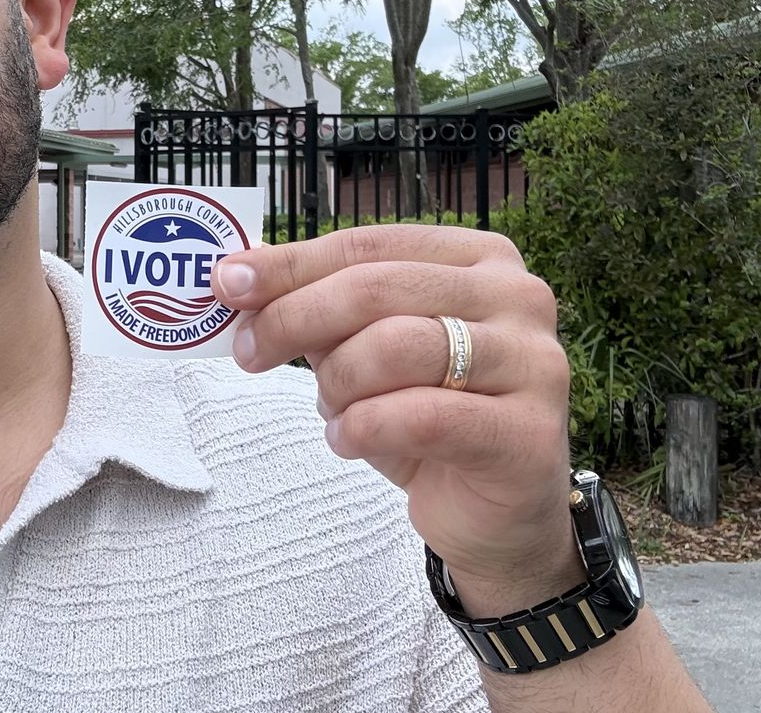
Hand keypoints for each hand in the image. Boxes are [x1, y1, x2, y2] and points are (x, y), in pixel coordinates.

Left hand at [212, 225, 581, 615]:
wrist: (496, 515)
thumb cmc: (428, 419)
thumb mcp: (367, 352)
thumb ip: (321, 310)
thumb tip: (239, 279)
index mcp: (480, 259)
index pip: (368, 245)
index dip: (290, 264)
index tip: (227, 284)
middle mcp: (519, 297)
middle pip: (377, 287)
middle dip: (295, 317)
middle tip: (249, 353)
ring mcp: (534, 363)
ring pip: (397, 346)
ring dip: (338, 382)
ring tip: (330, 412)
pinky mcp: (527, 432)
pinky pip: (421, 416)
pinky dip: (364, 427)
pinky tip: (348, 440)